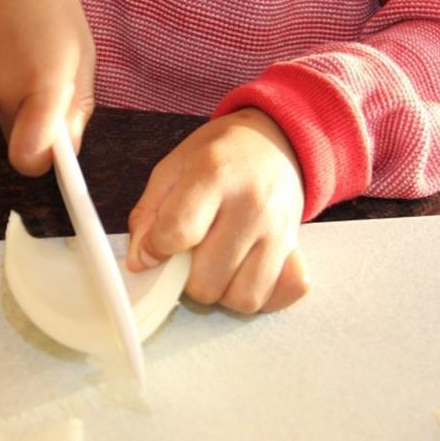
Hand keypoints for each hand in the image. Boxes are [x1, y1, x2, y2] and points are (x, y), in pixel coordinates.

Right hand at [0, 0, 94, 174]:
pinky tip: (10, 51)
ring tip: (31, 57)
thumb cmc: (49, 2)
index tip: (59, 159)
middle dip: (42, 129)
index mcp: (44, 84)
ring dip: (23, 104)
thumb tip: (67, 150)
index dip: (45, 165)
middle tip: (55, 86)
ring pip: (8, 122)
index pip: (31, 158)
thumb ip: (77, 106)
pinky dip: (4, 87)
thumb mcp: (83, 51)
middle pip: (23, 144)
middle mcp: (4, 91)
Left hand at [126, 109, 308, 313]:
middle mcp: (251, 204)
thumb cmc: (217, 157)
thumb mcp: (172, 169)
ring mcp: (279, 230)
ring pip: (243, 298)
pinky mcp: (299, 249)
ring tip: (218, 264)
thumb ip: (149, 215)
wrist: (273, 142)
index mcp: (214, 174)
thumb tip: (141, 262)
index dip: (155, 249)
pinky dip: (262, 294)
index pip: (176, 233)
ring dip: (223, 291)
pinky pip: (282, 296)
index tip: (155, 246)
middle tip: (191, 253)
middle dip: (188, 276)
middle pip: (206, 280)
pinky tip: (246, 272)